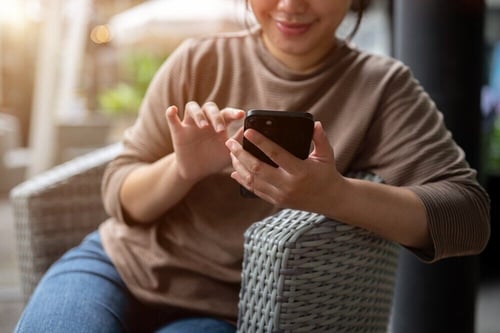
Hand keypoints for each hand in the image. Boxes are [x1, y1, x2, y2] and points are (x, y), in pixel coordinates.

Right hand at [166, 101, 244, 181]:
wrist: (196, 172)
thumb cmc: (215, 159)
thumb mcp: (229, 152)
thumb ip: (239, 141)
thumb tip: (253, 132)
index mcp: (219, 123)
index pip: (226, 113)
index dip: (233, 112)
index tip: (241, 116)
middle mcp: (205, 120)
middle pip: (209, 107)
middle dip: (216, 116)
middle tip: (221, 130)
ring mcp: (190, 124)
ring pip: (192, 107)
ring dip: (198, 114)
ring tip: (203, 126)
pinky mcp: (178, 131)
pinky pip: (172, 118)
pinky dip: (171, 113)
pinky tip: (173, 110)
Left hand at [226, 121, 342, 210]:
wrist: (329, 200)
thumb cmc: (327, 173)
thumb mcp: (326, 155)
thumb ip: (320, 139)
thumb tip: (316, 123)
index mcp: (300, 171)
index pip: (276, 154)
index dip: (260, 142)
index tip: (247, 132)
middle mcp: (288, 185)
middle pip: (257, 169)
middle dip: (240, 154)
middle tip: (229, 142)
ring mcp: (280, 195)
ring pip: (252, 181)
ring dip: (239, 166)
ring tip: (230, 154)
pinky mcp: (276, 201)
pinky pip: (255, 191)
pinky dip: (243, 181)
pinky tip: (235, 172)